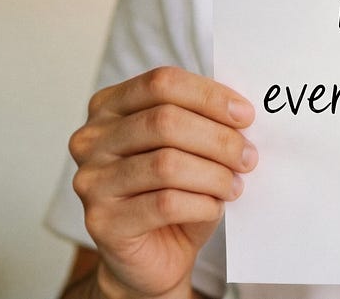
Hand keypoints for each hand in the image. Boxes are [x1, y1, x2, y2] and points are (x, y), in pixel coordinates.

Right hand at [68, 67, 256, 298]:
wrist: (150, 256)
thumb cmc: (172, 192)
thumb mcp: (186, 146)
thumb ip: (202, 121)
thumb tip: (241, 111)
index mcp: (109, 107)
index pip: (161, 83)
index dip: (208, 96)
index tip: (245, 115)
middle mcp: (91, 139)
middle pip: (164, 121)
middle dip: (218, 138)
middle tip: (248, 156)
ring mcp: (91, 181)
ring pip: (166, 164)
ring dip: (214, 174)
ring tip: (235, 185)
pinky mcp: (101, 221)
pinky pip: (165, 203)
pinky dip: (202, 203)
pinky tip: (215, 207)